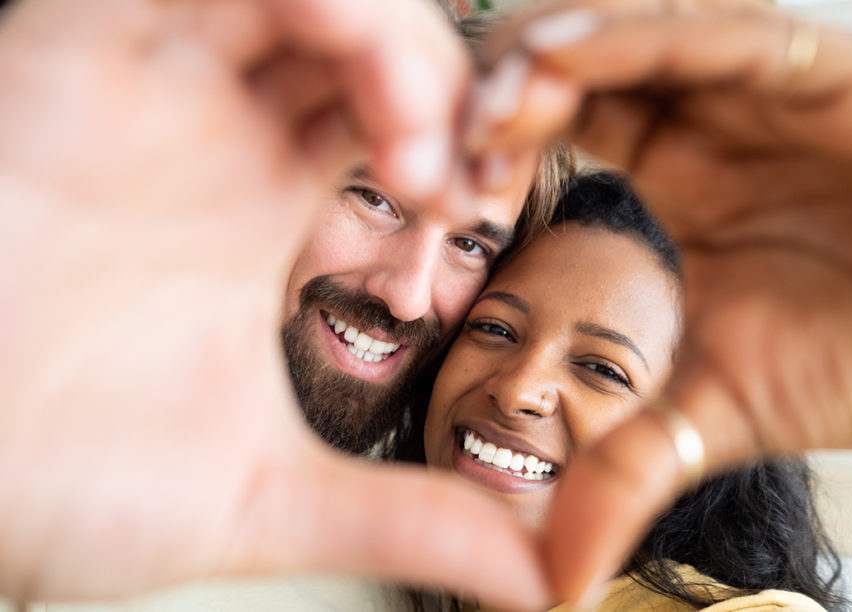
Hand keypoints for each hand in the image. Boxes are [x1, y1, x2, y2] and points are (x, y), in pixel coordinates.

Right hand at [0, 1, 548, 607]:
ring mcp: (157, 82)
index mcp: (271, 203)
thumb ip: (406, 518)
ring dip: (394, 38)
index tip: (481, 217)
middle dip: (450, 86)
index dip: (473, 141)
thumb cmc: (63, 475)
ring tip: (414, 153)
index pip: (409, 116)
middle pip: (379, 36)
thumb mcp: (266, 493)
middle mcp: (222, 128)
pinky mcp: (77, 50)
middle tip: (458, 182)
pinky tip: (348, 50)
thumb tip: (535, 575)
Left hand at [470, 0, 851, 601]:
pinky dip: (646, 37)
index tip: (436, 194)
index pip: (559, 125)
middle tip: (439, 139)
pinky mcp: (839, 74)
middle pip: (582, 63)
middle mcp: (714, 115)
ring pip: (641, 31)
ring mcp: (770, 86)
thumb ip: (628, 467)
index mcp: (675, 173)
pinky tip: (572, 56)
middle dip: (503, 90)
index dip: (489, 146)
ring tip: (491, 99)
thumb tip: (553, 575)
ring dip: (556, 53)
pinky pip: (727, 35)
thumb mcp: (716, 413)